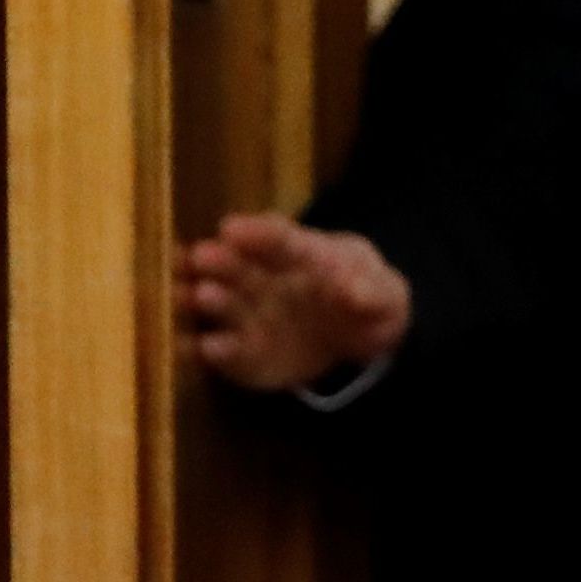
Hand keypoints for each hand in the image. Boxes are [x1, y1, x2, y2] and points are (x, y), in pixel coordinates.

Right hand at [179, 214, 410, 393]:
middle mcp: (265, 278)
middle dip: (220, 261)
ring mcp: (250, 314)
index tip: (233, 228)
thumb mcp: (383, 294)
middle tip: (201, 256)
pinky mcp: (243, 353)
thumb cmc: (366, 298)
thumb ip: (372, 292)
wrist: (357, 339)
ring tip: (198, 296)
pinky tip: (201, 348)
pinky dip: (212, 350)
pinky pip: (225, 351)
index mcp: (301, 254)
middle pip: (239, 265)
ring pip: (222, 303)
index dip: (257, 233)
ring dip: (208, 300)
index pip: (280, 239)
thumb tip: (357, 289)